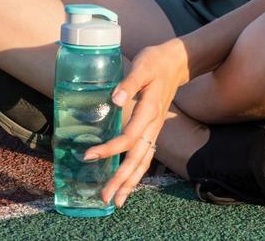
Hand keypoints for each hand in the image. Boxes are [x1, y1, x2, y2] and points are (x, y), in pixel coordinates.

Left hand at [82, 39, 190, 208]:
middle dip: (122, 180)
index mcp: (149, 111)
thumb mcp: (142, 67)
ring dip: (130, 182)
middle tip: (105, 198)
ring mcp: (155, 130)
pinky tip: (128, 182)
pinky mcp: (153, 129)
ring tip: (117, 201)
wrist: (177, 63)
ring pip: (144, 161)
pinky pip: (146, 156)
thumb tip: (114, 100)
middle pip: (138, 158)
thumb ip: (129, 84)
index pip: (129, 137)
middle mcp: (154, 125)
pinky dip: (137, 172)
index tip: (88, 156)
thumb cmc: (155, 62)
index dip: (109, 149)